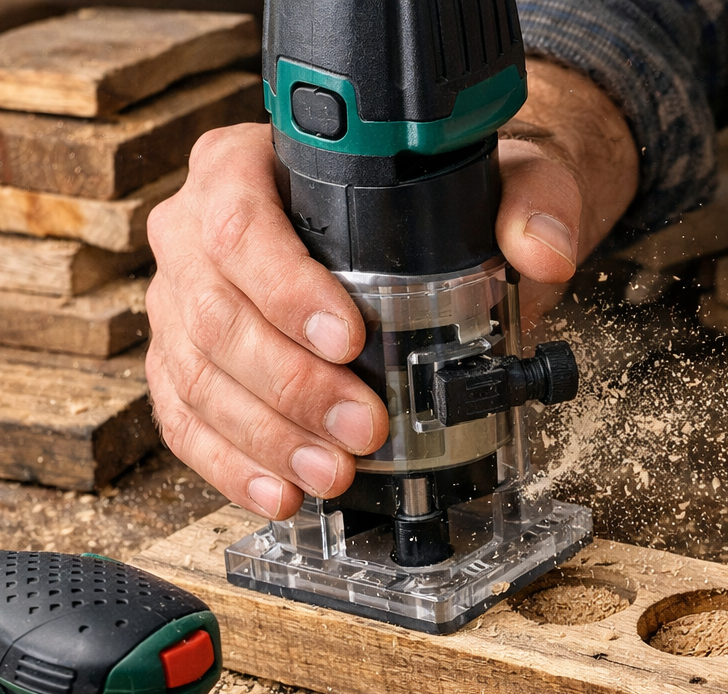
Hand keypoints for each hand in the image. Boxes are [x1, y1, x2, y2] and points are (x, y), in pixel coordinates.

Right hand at [144, 59, 637, 520]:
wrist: (429, 227)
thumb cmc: (442, 196)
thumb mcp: (500, 180)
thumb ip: (531, 203)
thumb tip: (545, 252)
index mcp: (244, 166)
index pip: (241, 224)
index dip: (286, 289)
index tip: (349, 339)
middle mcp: (195, 231)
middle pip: (217, 313)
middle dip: (292, 386)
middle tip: (364, 427)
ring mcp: (183, 302)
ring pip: (199, 376)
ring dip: (269, 437)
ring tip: (334, 472)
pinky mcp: (187, 365)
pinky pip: (189, 421)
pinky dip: (235, 465)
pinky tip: (283, 492)